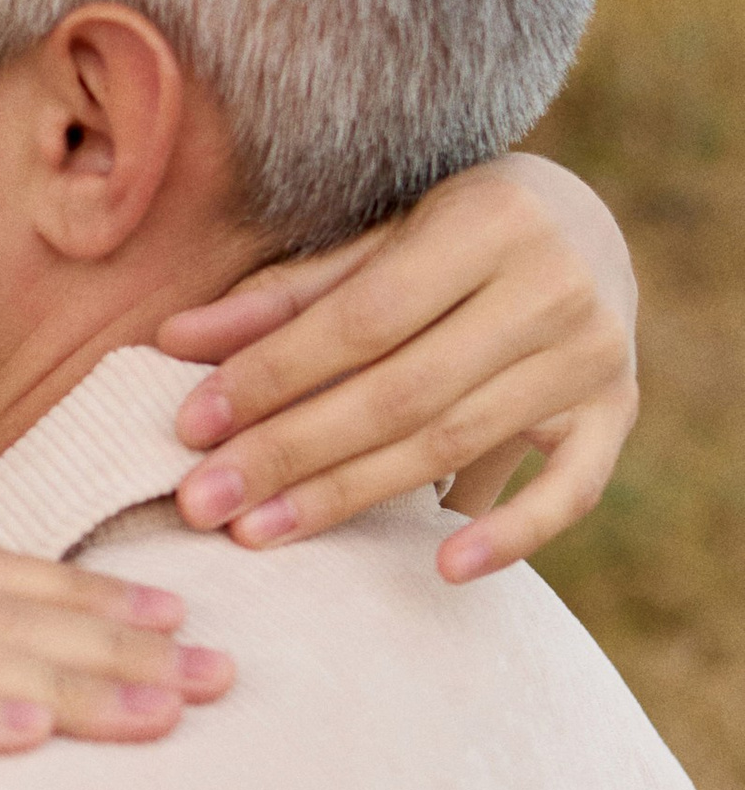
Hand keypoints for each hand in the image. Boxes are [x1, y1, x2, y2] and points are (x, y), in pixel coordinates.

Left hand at [157, 153, 636, 582]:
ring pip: (456, 443)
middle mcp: (555, 285)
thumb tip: (172, 340)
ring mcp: (594, 355)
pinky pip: (571, 490)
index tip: (191, 427)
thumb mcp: (380, 242)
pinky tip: (442, 568)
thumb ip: (286, 296)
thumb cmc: (453, 238)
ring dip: (348, 497)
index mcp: (492, 221)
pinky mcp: (617, 413)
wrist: (588, 231)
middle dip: (291, 452)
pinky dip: (511, 535)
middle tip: (203, 502)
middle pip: (401, 392)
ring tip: (258, 533)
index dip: (272, 376)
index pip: (362, 319)